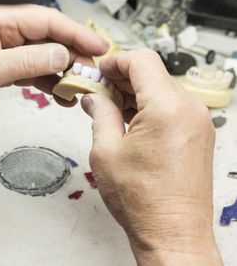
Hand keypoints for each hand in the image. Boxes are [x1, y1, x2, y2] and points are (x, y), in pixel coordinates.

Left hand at [0, 4, 107, 119]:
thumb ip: (24, 62)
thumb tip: (59, 56)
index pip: (46, 22)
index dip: (76, 33)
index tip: (97, 46)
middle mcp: (1, 34)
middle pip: (48, 38)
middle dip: (73, 54)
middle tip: (94, 71)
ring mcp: (0, 52)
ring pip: (41, 57)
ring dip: (62, 72)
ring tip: (80, 86)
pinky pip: (29, 72)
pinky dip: (46, 83)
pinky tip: (58, 93)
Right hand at [81, 49, 221, 264]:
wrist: (173, 233)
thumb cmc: (144, 201)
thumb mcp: (106, 151)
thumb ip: (100, 114)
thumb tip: (95, 97)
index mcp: (167, 108)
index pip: (141, 60)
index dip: (115, 60)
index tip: (99, 70)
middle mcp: (189, 110)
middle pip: (153, 73)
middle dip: (122, 77)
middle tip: (97, 90)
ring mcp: (198, 122)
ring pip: (162, 89)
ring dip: (135, 93)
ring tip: (110, 109)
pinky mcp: (199, 134)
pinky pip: (172, 106)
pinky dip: (149, 106)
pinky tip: (129, 121)